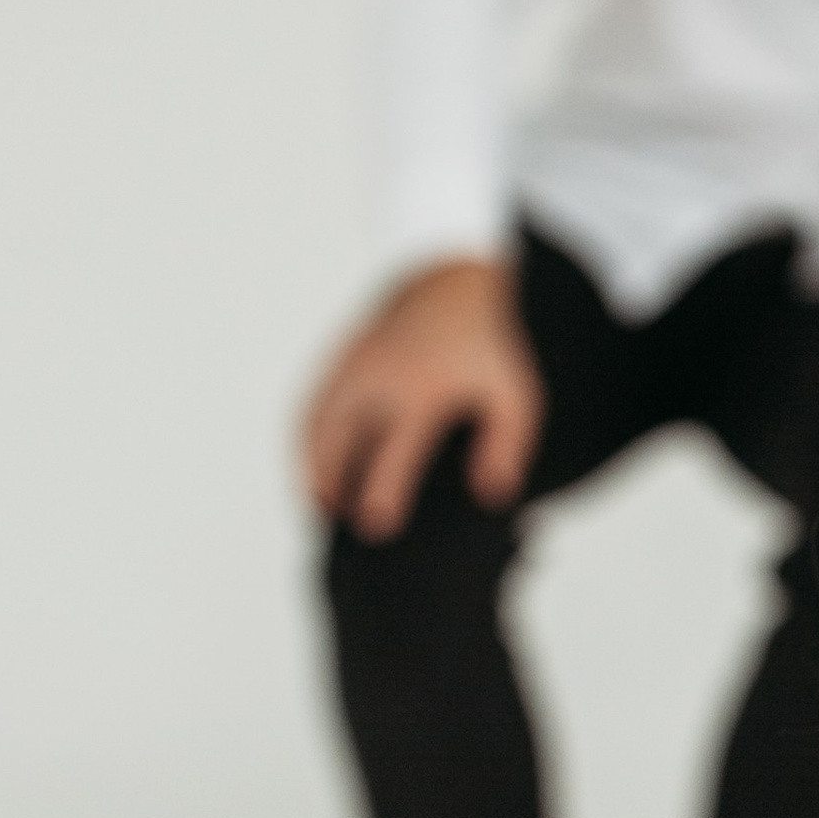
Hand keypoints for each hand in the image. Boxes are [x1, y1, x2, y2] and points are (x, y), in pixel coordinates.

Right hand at [300, 257, 542, 538]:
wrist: (449, 290)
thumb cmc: (487, 356)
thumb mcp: (515, 397)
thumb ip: (508, 446)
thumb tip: (492, 496)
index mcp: (423, 390)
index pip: (397, 448)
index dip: (383, 487)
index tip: (376, 524)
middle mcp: (379, 378)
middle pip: (340, 438)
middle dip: (332, 482)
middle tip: (337, 526)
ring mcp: (351, 368)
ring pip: (316, 425)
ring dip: (311, 469)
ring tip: (319, 510)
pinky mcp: (336, 363)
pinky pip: (307, 408)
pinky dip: (302, 445)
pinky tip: (312, 479)